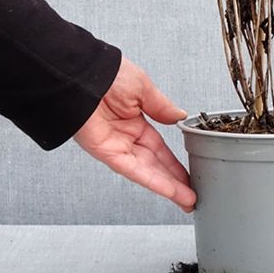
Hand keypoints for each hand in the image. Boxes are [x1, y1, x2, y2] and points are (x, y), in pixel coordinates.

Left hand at [73, 57, 195, 211]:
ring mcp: (116, 145)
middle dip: (174, 179)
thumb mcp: (143, 87)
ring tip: (187, 198)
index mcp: (134, 119)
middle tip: (192, 193)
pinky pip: (133, 170)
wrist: (80, 74)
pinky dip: (152, 180)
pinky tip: (169, 189)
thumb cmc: (106, 73)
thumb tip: (179, 117)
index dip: (174, 161)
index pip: (158, 147)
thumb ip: (162, 107)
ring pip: (146, 171)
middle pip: (154, 163)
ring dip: (167, 186)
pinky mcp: (106, 152)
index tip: (189, 171)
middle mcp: (125, 135)